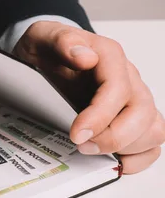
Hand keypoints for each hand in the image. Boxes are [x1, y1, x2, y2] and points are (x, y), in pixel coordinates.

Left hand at [14, 21, 164, 173]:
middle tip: (81, 146)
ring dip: (126, 148)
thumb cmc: (49, 46)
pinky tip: (113, 161)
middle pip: (142, 114)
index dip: (100, 116)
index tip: (76, 134)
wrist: (48, 50)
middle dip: (113, 137)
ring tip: (92, 151)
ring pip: (153, 130)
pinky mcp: (131, 116)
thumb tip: (84, 56)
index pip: (118, 90)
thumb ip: (63, 42)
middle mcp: (129, 78)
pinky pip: (150, 140)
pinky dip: (138, 157)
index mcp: (110, 57)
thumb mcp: (45, 36)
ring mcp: (134, 98)